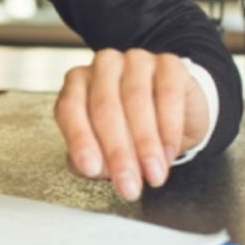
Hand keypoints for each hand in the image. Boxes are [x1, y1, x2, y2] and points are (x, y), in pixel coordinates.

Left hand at [54, 49, 208, 200]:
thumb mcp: (105, 147)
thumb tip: (94, 168)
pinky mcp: (169, 63)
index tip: (90, 169)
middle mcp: (103, 66)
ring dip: (146, 145)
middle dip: (118, 153)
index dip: (80, 140)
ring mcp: (136, 60)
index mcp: (78, 83)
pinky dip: (169, 129)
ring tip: (153, 175)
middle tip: (128, 184)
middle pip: (105, 107)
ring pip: (136, 99)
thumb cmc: (129, 130)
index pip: (71, 108)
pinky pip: (168, 94)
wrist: (173, 116)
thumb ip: (93, 158)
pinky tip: (169, 153)